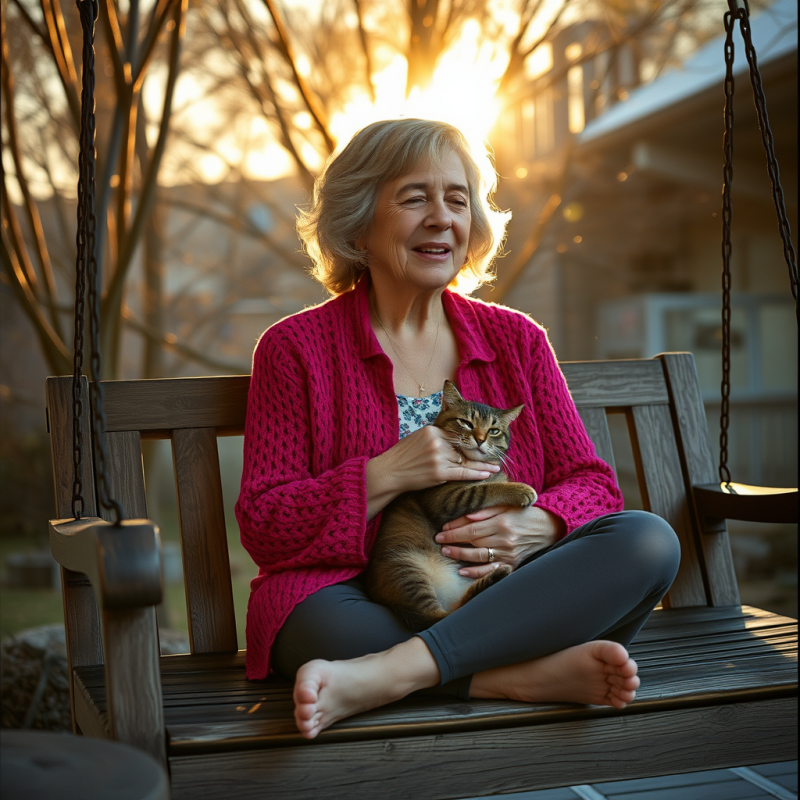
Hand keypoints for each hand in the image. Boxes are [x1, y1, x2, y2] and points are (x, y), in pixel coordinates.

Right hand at [365, 426, 499, 518]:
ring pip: (465, 460)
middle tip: (494, 454)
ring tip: (496, 466)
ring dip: (482, 465)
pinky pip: (463, 472)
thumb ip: (436, 436)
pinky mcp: (439, 472)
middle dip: (478, 453)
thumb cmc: (402, 456)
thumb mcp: (418, 437)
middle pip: (463, 447)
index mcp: (432, 429)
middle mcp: (437, 441)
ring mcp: (438, 456)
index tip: (481, 443)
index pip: (457, 434)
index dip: (470, 441)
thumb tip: (454, 438)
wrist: (389, 472)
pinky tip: (488, 473)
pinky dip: (477, 473)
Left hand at [434, 505, 564, 577]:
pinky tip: (462, 571)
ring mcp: (508, 554)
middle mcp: (505, 539)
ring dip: (460, 556)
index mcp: (502, 522)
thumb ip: (485, 510)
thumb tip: (465, 516)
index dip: (454, 531)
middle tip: (439, 541)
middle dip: (453, 542)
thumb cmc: (523, 514)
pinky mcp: (512, 564)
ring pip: (479, 557)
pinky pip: (490, 571)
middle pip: (473, 542)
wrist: (548, 528)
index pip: (471, 528)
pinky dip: (476, 573)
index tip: (441, 530)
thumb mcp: (506, 506)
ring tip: (446, 552)